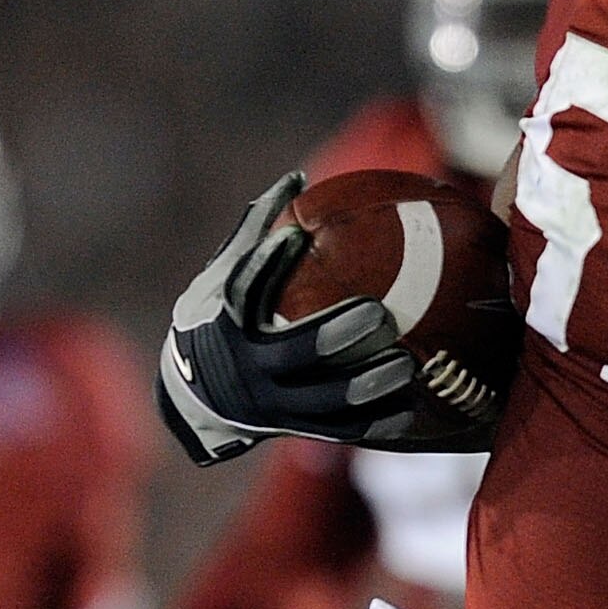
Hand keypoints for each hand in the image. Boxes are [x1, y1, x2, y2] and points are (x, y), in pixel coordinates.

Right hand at [159, 175, 497, 463]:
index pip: (243, 292)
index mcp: (226, 324)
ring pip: (323, 401)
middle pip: (294, 354)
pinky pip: (340, 430)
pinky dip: (376, 420)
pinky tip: (413, 406)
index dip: (267, 265)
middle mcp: (248, 368)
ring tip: (408, 365)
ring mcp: (272, 405)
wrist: (194, 397)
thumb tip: (298, 178)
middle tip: (381, 314)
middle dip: (337, 336)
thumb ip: (257, 232)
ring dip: (368, 385)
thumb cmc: (218, 318)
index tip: (294, 236)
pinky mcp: (294, 428)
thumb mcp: (222, 278)